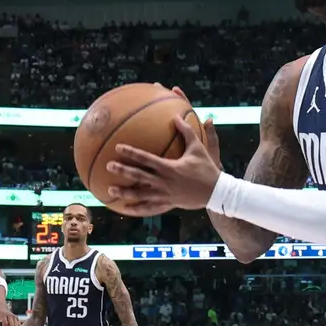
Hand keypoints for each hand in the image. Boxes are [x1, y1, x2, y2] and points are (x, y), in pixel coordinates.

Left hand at [104, 114, 221, 215]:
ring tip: (110, 189)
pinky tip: (125, 209)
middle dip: (123, 171)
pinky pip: (150, 208)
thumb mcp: (199, 148)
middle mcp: (164, 182)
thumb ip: (187, 131)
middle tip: (108, 165)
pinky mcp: (168, 204)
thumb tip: (176, 116)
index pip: (146, 159)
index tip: (118, 148)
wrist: (216, 192)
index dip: (131, 153)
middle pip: (139, 176)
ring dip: (125, 192)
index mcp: (169, 167)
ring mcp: (165, 195)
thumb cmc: (207, 168)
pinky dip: (137, 209)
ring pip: (141, 195)